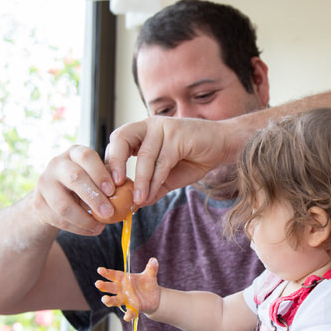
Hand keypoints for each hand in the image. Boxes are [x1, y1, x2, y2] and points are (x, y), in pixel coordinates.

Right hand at [31, 145, 118, 235]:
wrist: (55, 197)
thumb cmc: (85, 185)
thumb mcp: (96, 178)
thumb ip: (110, 183)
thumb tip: (131, 195)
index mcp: (75, 153)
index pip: (86, 157)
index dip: (100, 173)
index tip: (113, 190)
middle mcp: (57, 164)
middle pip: (74, 178)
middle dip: (94, 197)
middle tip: (110, 212)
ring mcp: (44, 183)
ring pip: (63, 204)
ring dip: (85, 219)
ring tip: (100, 226)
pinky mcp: (38, 203)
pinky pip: (58, 219)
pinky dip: (77, 228)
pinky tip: (91, 229)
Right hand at [95, 258, 160, 320]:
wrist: (155, 297)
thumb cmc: (148, 284)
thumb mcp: (150, 275)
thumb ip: (151, 268)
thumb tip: (154, 260)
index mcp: (124, 280)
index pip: (114, 275)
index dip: (107, 273)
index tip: (100, 270)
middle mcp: (122, 290)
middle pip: (111, 288)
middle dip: (104, 286)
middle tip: (98, 283)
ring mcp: (126, 300)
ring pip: (115, 300)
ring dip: (109, 300)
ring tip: (105, 299)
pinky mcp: (134, 308)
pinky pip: (129, 312)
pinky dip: (128, 314)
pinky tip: (127, 317)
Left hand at [104, 117, 241, 206]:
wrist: (223, 146)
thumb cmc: (195, 157)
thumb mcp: (168, 176)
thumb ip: (151, 187)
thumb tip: (134, 206)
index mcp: (142, 132)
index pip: (117, 142)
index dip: (110, 162)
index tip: (107, 186)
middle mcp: (149, 125)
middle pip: (121, 138)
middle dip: (114, 162)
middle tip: (112, 187)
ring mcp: (163, 127)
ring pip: (143, 156)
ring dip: (139, 181)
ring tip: (136, 200)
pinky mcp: (177, 134)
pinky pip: (161, 161)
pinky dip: (155, 180)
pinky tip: (150, 195)